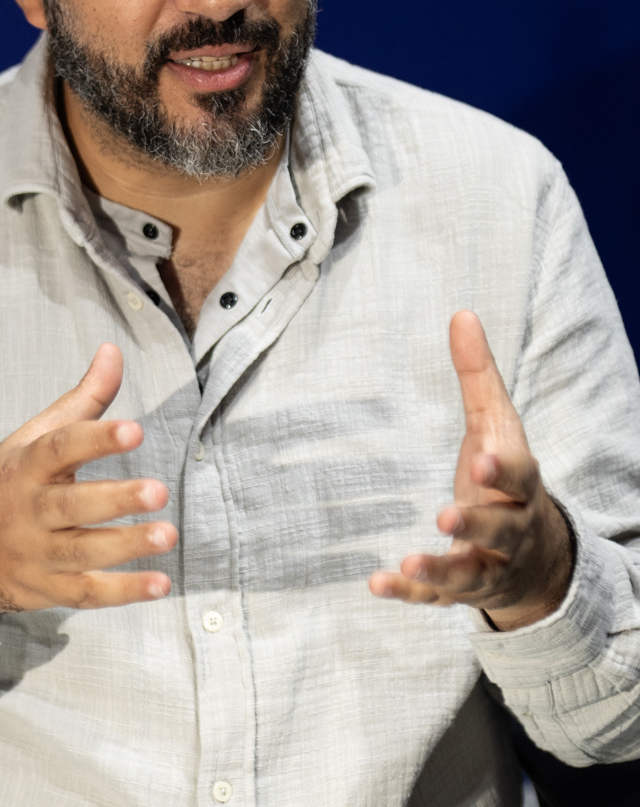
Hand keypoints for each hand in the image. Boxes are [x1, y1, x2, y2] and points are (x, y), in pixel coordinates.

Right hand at [0, 344, 177, 642]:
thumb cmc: (8, 482)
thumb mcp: (33, 437)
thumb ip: (83, 400)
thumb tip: (113, 350)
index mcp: (25, 466)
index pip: (60, 448)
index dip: (96, 439)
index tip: (135, 429)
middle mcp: (27, 511)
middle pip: (71, 506)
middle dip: (115, 500)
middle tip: (159, 491)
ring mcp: (34, 554)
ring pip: (81, 552)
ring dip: (127, 546)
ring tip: (168, 534)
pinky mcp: (45, 590)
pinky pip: (85, 593)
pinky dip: (123, 593)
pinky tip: (160, 584)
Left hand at [369, 311, 571, 629]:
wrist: (537, 555)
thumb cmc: (506, 476)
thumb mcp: (496, 425)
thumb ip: (478, 375)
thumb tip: (461, 314)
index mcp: (520, 484)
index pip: (520, 475)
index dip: (503, 468)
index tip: (482, 457)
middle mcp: (510, 529)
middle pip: (501, 529)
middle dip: (476, 523)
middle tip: (445, 515)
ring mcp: (489, 564)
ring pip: (471, 573)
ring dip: (441, 570)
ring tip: (409, 562)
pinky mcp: (464, 591)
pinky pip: (437, 600)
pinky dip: (410, 596)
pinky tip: (377, 583)